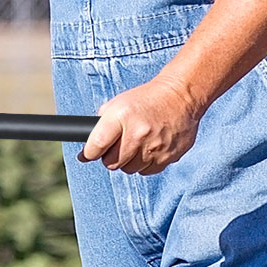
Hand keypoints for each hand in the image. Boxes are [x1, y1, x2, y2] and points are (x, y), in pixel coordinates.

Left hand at [80, 75, 202, 174]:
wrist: (181, 95)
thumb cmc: (145, 100)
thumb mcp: (117, 104)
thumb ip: (100, 127)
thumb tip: (85, 154)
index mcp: (121, 116)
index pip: (96, 146)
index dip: (89, 153)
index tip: (89, 153)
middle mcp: (138, 133)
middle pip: (112, 163)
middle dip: (110, 157)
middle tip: (117, 147)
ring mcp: (155, 146)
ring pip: (129, 169)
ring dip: (129, 161)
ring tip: (135, 145)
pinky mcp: (169, 156)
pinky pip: (147, 171)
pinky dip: (145, 163)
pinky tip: (148, 148)